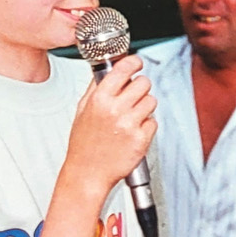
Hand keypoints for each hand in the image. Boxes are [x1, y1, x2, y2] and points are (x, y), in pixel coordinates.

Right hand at [64, 54, 155, 199]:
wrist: (87, 173)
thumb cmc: (84, 145)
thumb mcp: (82, 110)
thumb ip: (96, 88)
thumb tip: (109, 69)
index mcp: (100, 99)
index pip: (125, 68)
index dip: (134, 63)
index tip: (137, 64)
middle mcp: (115, 110)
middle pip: (144, 82)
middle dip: (140, 87)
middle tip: (134, 96)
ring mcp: (129, 125)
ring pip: (151, 101)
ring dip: (145, 106)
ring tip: (133, 116)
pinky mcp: (141, 139)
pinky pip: (153, 122)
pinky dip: (146, 126)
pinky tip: (133, 132)